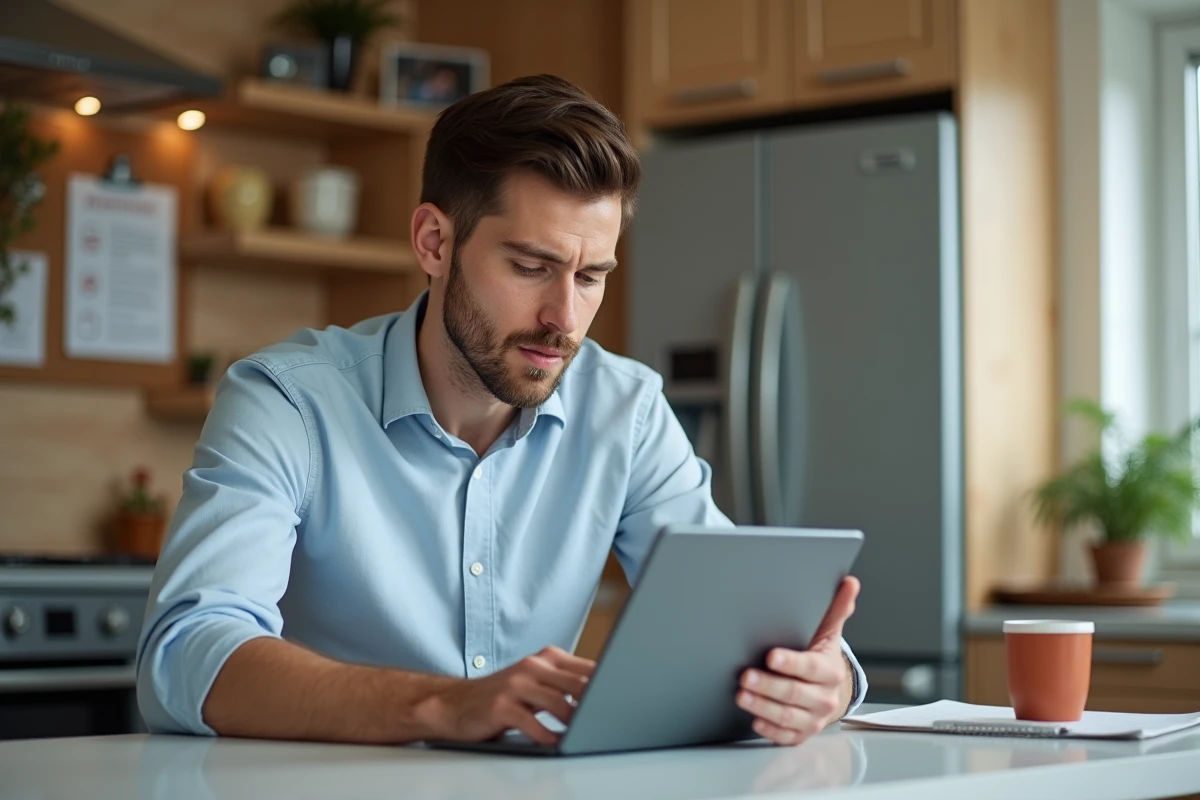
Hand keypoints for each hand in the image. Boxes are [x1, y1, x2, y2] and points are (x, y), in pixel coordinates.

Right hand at [419, 646, 594, 745]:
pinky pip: (532, 723)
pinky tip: (556, 744)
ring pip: (558, 703)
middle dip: (596, 704)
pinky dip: (548, 736)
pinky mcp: (501, 706)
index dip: (608, 684)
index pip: (587, 669)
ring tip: (587, 734)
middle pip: (577, 684)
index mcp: (547, 658)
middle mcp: (533, 667)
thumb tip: (605, 693)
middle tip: (611, 720)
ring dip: (576, 723)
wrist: (456, 703)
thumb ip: (566, 682)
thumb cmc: (504, 695)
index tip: (625, 698)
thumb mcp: (537, 680)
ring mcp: (516, 685)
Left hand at [736, 576, 859, 745]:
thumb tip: (849, 582)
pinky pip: (786, 736)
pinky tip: (754, 719)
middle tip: (746, 676)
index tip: (771, 656)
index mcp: (830, 670)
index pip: (810, 667)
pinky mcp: (802, 733)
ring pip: (788, 717)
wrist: (831, 689)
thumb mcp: (828, 632)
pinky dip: (769, 730)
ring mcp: (814, 718)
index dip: (791, 663)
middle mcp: (824, 697)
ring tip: (742, 695)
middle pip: (795, 693)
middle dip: (768, 685)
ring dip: (763, 707)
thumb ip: (836, 608)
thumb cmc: (822, 657)